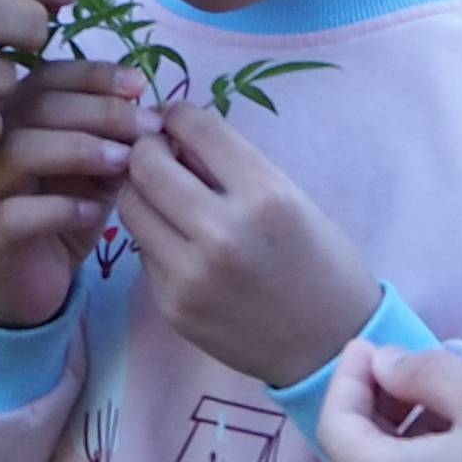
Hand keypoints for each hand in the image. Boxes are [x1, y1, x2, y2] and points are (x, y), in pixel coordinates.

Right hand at [0, 61, 142, 330]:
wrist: (28, 285)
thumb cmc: (60, 214)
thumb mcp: (93, 170)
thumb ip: (112, 138)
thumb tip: (149, 112)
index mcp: (5, 114)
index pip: (45, 76)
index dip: (92, 76)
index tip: (139, 86)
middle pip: (35, 106)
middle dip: (99, 111)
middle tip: (147, 128)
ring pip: (19, 151)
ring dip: (79, 149)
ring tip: (123, 162)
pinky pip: (16, 214)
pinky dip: (60, 208)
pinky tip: (94, 211)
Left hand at [113, 101, 376, 387]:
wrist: (330, 346)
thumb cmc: (320, 262)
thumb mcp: (292, 199)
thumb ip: (234, 167)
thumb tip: (177, 136)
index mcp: (266, 195)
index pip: (195, 127)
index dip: (178, 115)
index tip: (176, 122)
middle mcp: (223, 232)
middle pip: (146, 165)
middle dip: (147, 150)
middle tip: (159, 154)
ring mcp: (192, 274)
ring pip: (131, 207)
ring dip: (142, 192)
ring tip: (166, 197)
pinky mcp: (173, 306)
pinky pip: (143, 252)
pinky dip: (155, 238)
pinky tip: (180, 243)